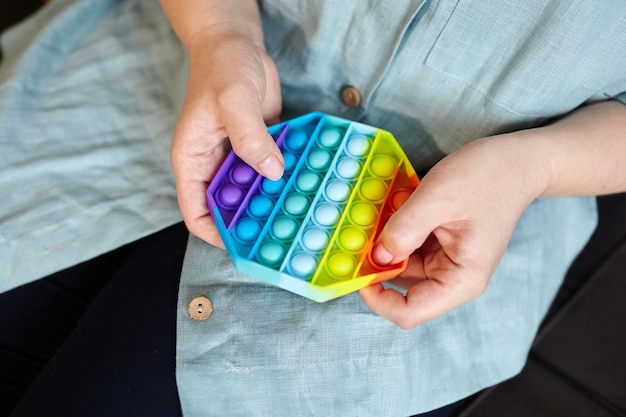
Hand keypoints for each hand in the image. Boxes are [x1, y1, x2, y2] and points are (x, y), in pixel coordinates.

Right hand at [170, 29, 282, 246]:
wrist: (237, 43)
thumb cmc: (223, 66)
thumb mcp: (233, 100)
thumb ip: (250, 137)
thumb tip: (271, 171)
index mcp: (193, 160)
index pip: (195, 211)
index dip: (216, 232)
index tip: (243, 244)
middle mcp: (213, 164)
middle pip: (228, 206)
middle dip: (251, 219)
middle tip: (281, 229)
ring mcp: (236, 157)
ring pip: (252, 191)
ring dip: (272, 199)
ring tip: (299, 210)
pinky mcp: (258, 148)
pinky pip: (270, 170)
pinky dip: (285, 178)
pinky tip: (306, 183)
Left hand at [359, 136, 546, 328]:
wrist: (517, 161)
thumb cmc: (488, 178)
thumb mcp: (438, 198)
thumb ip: (404, 229)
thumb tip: (376, 256)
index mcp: (460, 280)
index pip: (409, 312)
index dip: (377, 298)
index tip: (357, 270)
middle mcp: (452, 278)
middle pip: (400, 287)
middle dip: (377, 262)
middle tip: (359, 232)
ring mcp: (445, 262)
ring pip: (400, 264)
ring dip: (384, 243)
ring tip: (382, 210)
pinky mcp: (439, 246)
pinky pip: (407, 246)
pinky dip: (395, 230)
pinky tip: (394, 206)